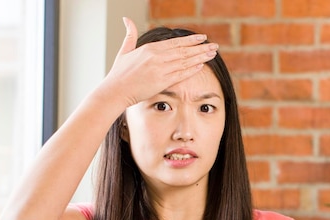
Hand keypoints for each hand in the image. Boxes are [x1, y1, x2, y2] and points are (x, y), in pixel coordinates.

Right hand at [102, 17, 218, 107]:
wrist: (115, 90)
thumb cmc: (119, 73)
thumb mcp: (125, 50)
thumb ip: (130, 34)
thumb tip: (126, 19)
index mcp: (150, 49)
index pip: (175, 42)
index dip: (191, 40)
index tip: (202, 38)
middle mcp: (157, 57)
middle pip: (184, 51)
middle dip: (201, 48)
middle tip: (214, 46)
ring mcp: (160, 70)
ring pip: (185, 62)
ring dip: (200, 58)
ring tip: (212, 54)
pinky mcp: (161, 82)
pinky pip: (180, 74)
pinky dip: (191, 69)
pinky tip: (201, 66)